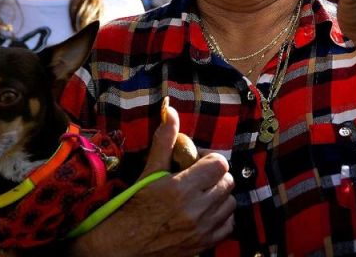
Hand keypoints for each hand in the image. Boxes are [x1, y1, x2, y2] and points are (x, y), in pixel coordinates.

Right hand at [72, 103, 233, 256]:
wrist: (124, 244)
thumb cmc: (135, 205)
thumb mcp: (149, 172)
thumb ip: (164, 141)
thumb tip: (170, 111)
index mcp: (182, 188)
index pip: (219, 164)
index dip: (210, 160)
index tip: (199, 163)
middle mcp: (196, 209)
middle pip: (227, 182)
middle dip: (216, 176)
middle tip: (200, 178)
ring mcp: (202, 229)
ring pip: (230, 203)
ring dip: (220, 196)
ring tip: (203, 195)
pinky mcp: (204, 244)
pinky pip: (228, 225)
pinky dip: (221, 218)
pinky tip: (206, 213)